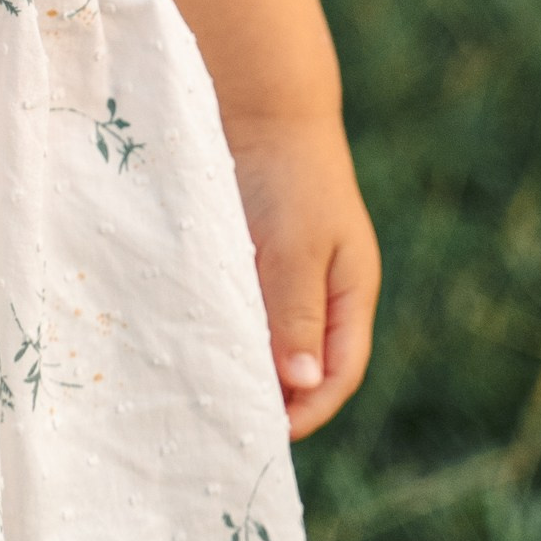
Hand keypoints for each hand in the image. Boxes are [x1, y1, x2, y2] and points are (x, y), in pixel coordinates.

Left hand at [233, 115, 379, 438]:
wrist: (258, 107)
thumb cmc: (288, 175)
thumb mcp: (296, 245)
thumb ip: (296, 311)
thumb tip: (300, 384)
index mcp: (350, 293)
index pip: (339, 372)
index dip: (310, 408)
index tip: (269, 434)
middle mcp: (320, 293)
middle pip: (303, 366)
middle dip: (274, 400)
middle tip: (229, 427)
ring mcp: (284, 278)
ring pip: (268, 343)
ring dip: (244, 370)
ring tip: (205, 399)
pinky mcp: (248, 263)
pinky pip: (239, 314)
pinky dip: (222, 336)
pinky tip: (190, 350)